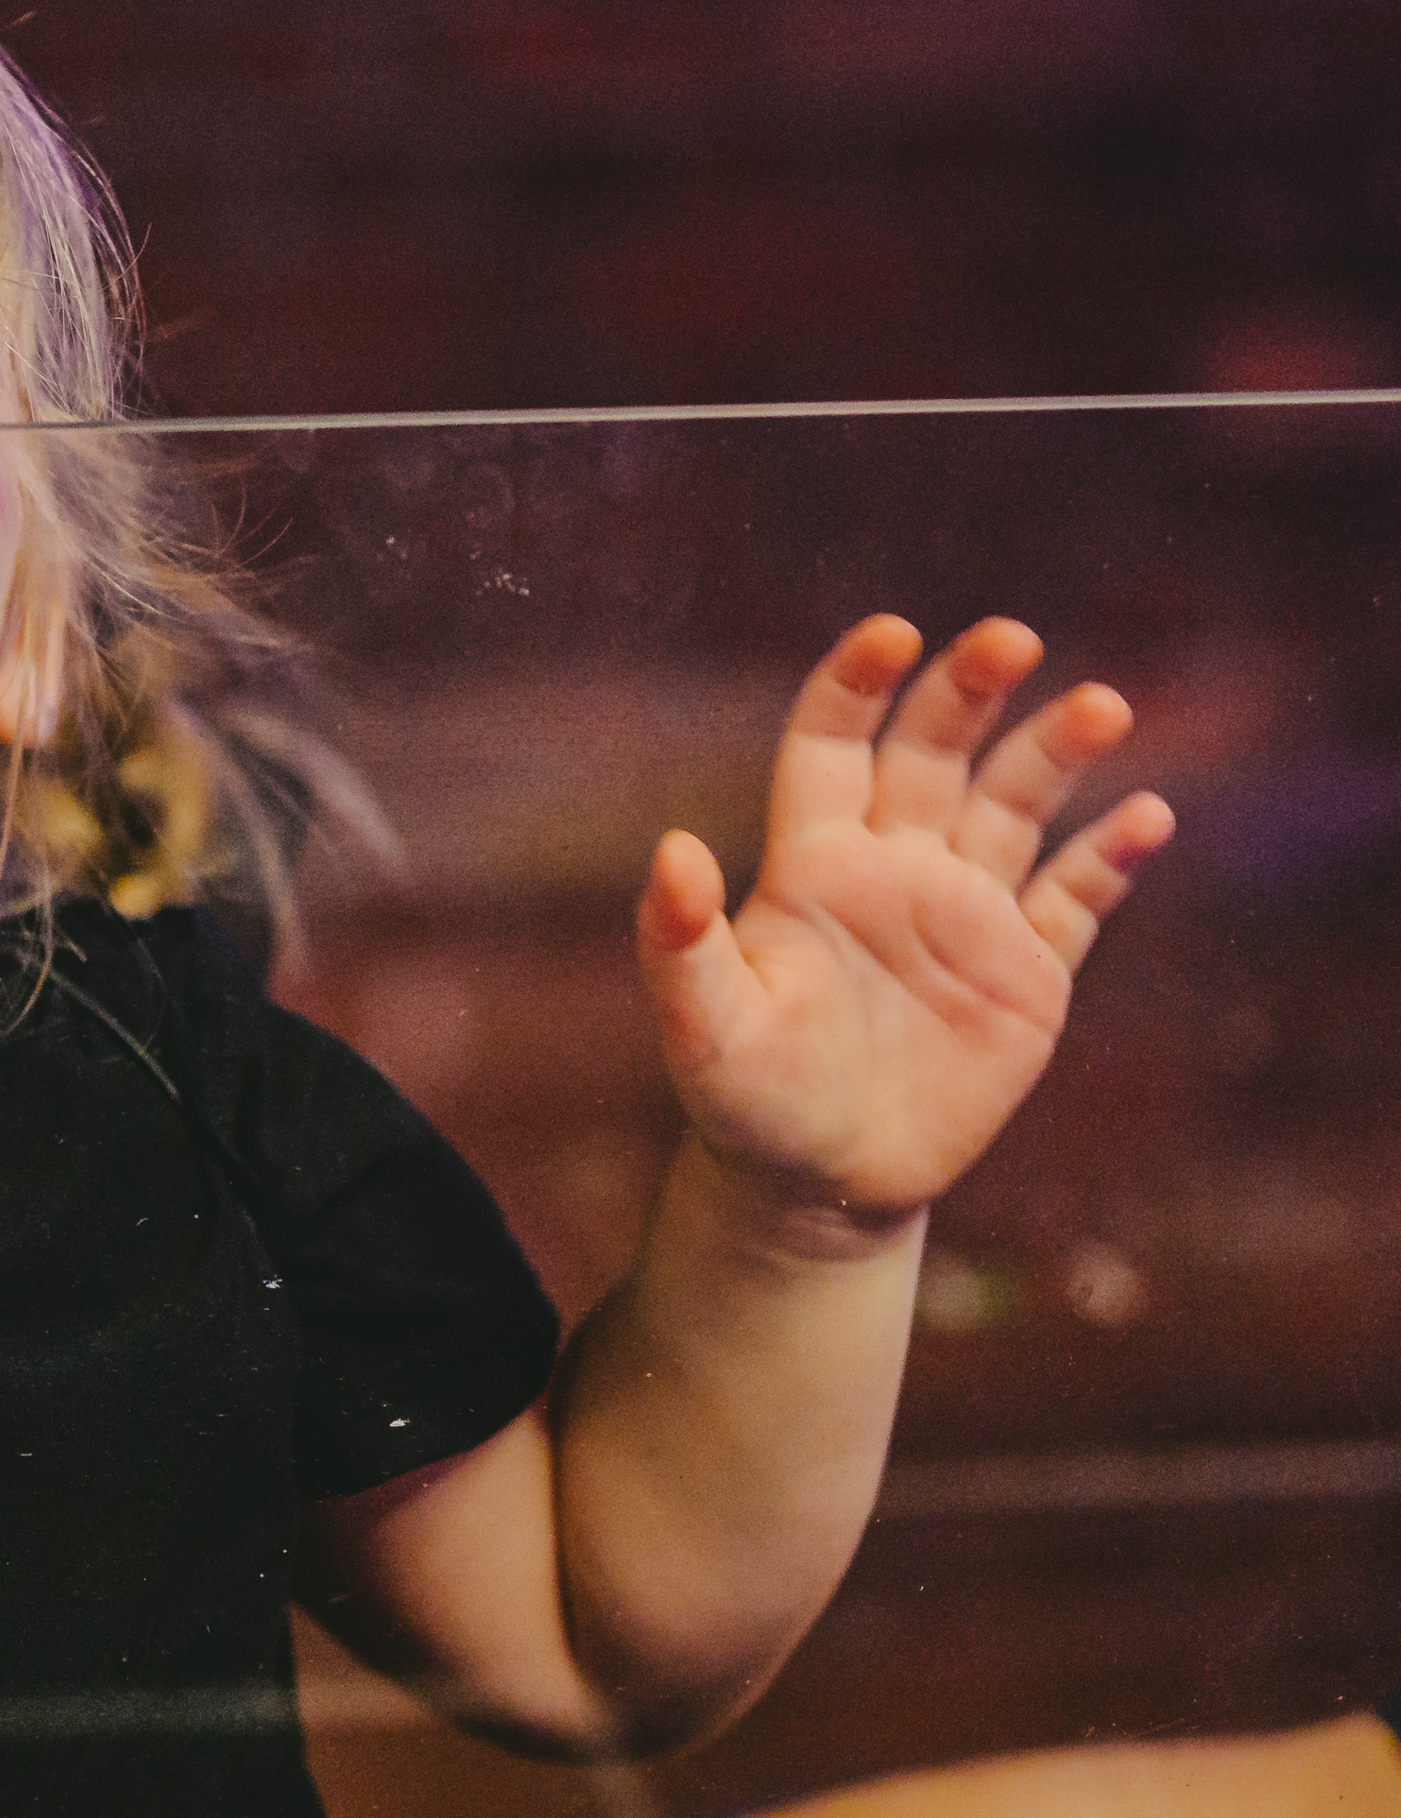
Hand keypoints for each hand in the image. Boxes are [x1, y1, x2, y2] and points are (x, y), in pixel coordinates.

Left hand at [637, 616, 1171, 1230]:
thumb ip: (680, 941)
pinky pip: (1076, 899)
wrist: (821, 1184)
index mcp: (814, 865)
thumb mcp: (704, 1027)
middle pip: (934, 753)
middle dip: (969, 691)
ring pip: (1015, 805)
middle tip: (1011, 637)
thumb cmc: (745, 1101)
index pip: (832, 747)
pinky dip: (1110, 858)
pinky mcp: (1026, 973)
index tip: (892, 633)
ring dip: (1054, 751)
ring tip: (1100, 704)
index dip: (855, 685)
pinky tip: (1147, 816)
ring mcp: (965, 915)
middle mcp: (894, 869)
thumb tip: (669, 851)